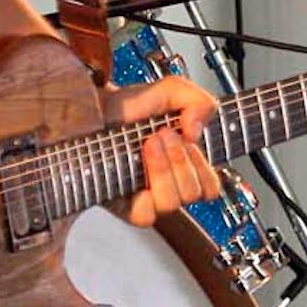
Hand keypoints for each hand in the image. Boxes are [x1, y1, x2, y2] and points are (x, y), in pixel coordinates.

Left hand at [104, 75, 221, 226]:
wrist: (96, 108)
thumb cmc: (132, 106)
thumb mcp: (172, 91)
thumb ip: (198, 102)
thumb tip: (196, 132)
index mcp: (185, 166)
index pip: (210, 187)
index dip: (201, 164)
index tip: (185, 134)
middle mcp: (169, 185)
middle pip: (194, 193)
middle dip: (180, 159)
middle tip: (162, 134)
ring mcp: (147, 198)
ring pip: (172, 203)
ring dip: (163, 169)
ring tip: (148, 144)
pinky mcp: (124, 207)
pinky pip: (145, 215)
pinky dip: (144, 191)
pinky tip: (135, 166)